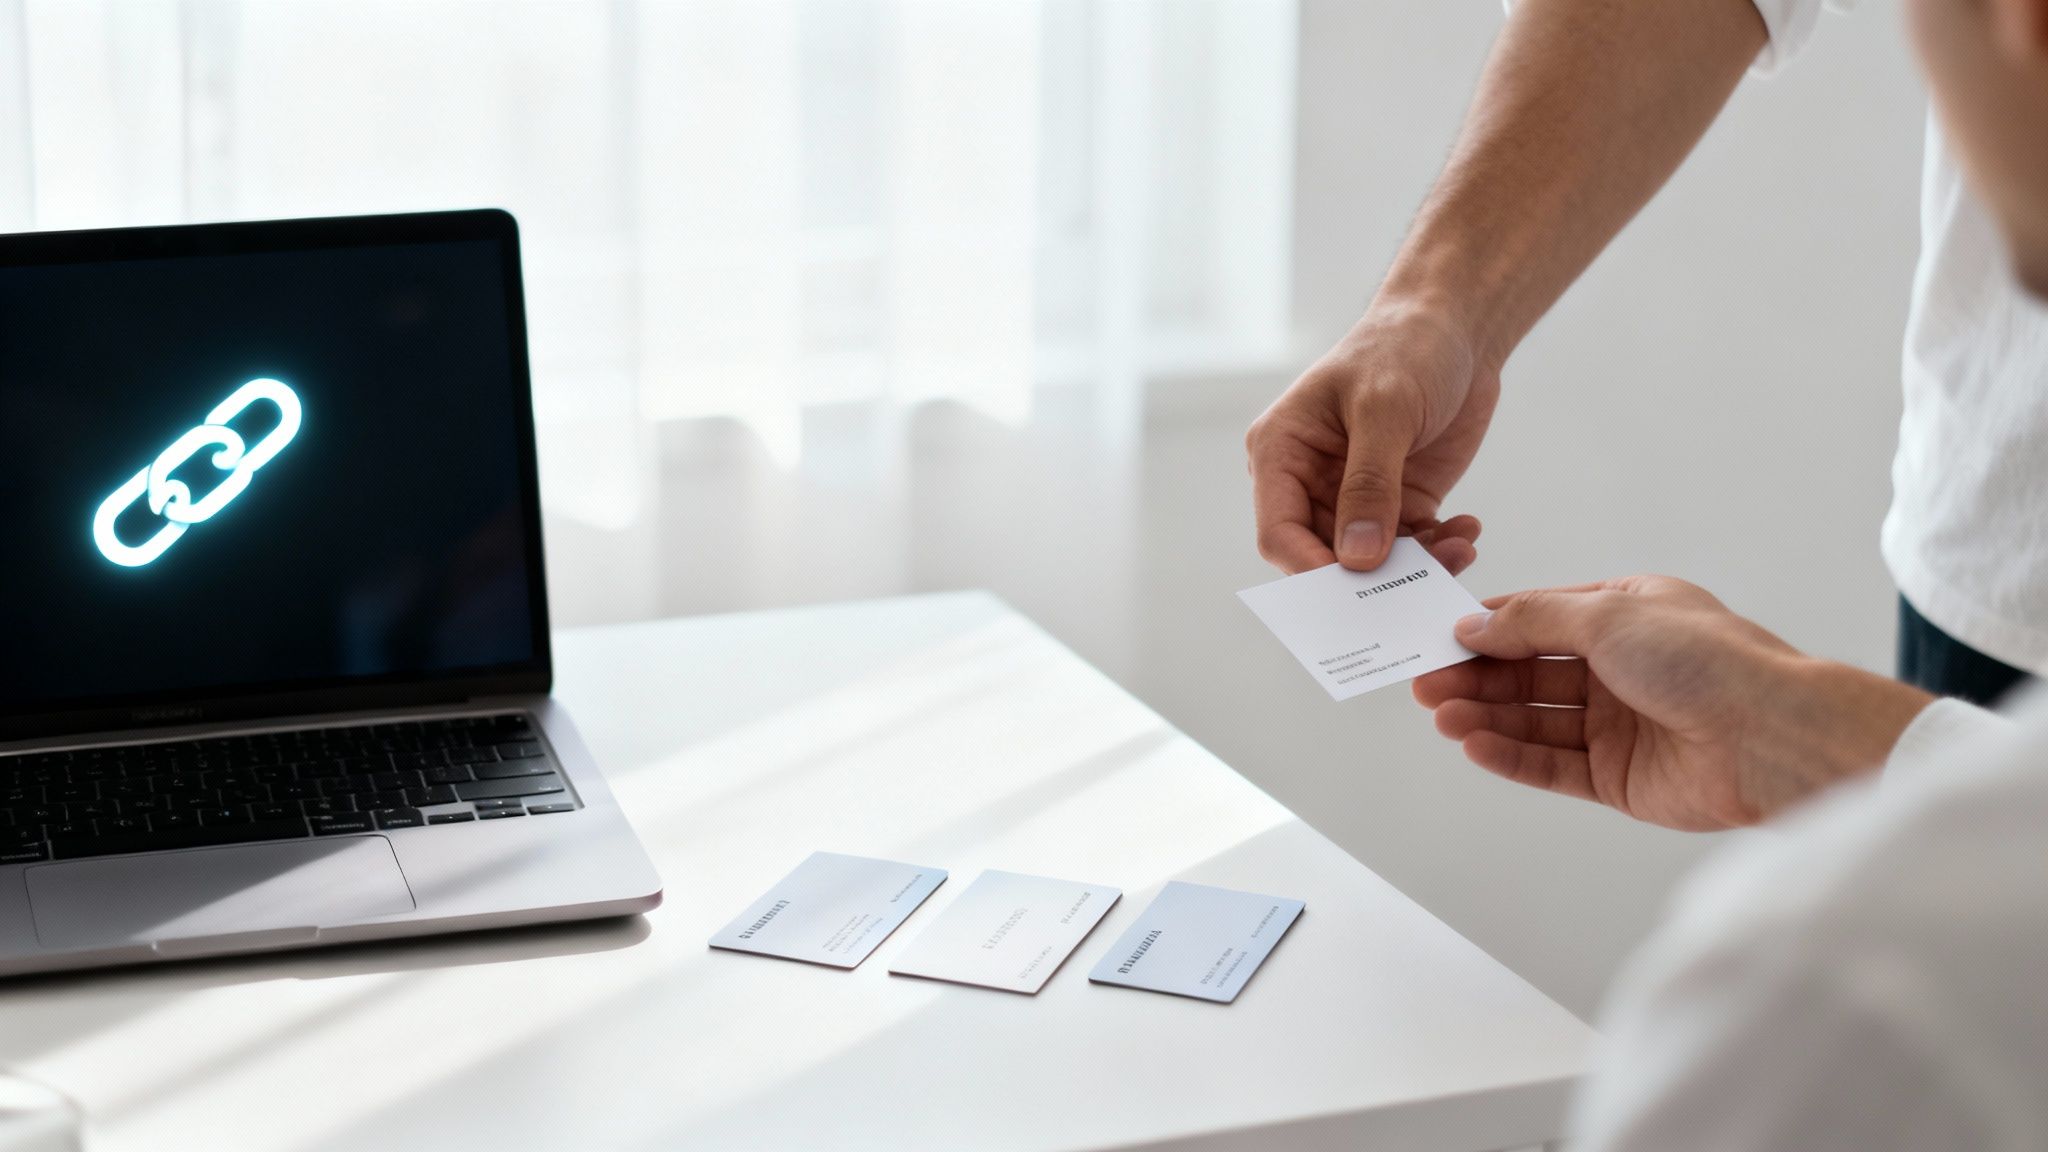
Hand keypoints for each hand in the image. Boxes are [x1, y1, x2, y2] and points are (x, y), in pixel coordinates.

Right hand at [1246, 306, 1499, 574]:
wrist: (1456, 326)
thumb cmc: (1404, 347)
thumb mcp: (1384, 410)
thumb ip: (1369, 485)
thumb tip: (1357, 558)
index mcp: (1282, 453)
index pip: (1279, 532)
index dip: (1309, 570)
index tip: (1354, 593)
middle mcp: (1310, 482)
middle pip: (1324, 558)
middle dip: (1369, 578)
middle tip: (1415, 588)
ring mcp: (1356, 496)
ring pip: (1373, 562)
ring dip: (1415, 567)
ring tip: (1459, 550)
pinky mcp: (1400, 502)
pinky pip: (1412, 548)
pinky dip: (1440, 550)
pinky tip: (1467, 531)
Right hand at [1412, 576, 1935, 830]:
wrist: (1771, 738)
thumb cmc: (1707, 662)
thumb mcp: (1609, 615)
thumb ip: (1533, 620)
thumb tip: (1473, 625)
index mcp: (1625, 615)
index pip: (1537, 618)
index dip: (1485, 628)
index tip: (1435, 637)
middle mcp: (1619, 668)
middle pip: (1528, 672)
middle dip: (1475, 676)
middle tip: (1424, 684)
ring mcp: (1618, 724)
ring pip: (1533, 719)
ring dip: (1484, 715)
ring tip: (1441, 715)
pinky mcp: (1617, 778)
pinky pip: (1551, 765)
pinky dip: (1510, 755)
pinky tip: (1475, 744)